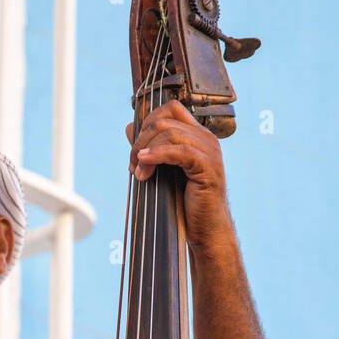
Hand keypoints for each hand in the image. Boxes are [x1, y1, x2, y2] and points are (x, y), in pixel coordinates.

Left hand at [126, 98, 234, 255]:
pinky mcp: (208, 167)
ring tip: (139, 172)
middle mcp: (206, 138)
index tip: (136, 149)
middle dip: (141, 140)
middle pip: (165, 120)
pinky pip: (180, 151)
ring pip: (170, 134)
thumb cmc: (185, 202)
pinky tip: (145, 165)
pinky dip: (157, 156)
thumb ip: (148, 146)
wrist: (205, 229)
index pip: (171, 109)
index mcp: (197, 135)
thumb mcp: (162, 169)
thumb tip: (129, 126)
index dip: (147, 123)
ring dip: (146, 151)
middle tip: (132, 164)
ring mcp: (209, 151)